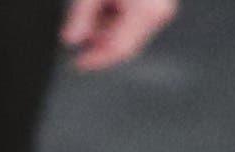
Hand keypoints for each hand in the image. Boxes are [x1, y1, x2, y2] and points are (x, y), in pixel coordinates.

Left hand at [60, 0, 177, 71]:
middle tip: (77, 36)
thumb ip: (81, 16)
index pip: (119, 50)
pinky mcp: (157, 0)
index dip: (95, 60)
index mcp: (146, 12)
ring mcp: (161, 6)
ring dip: (106, 29)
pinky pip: (136, 18)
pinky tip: (102, 6)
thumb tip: (73, 38)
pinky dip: (116, 17)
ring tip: (87, 14)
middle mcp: (158, 12)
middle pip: (126, 43)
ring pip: (130, 32)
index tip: (77, 63)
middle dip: (99, 43)